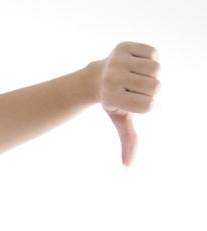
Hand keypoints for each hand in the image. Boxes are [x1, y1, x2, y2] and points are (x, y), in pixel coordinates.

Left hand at [94, 42, 160, 165]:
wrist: (94, 78)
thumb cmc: (112, 101)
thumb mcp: (119, 119)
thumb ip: (127, 140)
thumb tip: (127, 165)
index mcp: (113, 98)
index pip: (148, 105)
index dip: (145, 104)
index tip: (131, 100)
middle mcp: (114, 79)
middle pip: (155, 86)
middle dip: (150, 88)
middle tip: (134, 87)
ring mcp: (117, 61)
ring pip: (156, 69)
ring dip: (151, 73)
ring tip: (135, 75)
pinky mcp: (123, 47)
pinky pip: (153, 52)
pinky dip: (150, 57)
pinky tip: (135, 63)